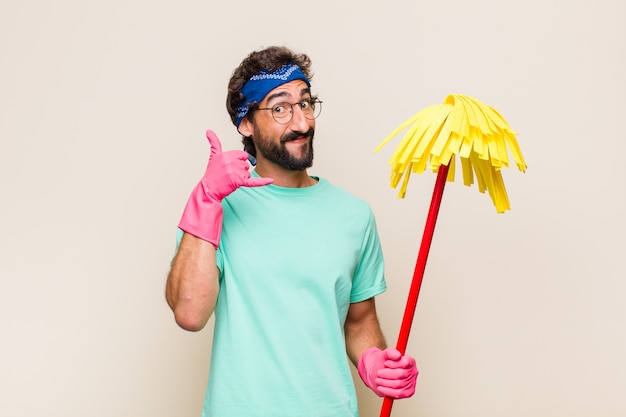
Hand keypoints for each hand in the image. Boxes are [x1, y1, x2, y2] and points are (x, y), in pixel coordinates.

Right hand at [178, 130, 272, 246]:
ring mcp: (234, 172)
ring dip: (241, 178)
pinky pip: (253, 181)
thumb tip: (209, 131)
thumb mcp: (213, 157)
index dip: (238, 162)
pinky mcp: (238, 182)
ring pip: (247, 173)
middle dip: (239, 170)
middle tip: (228, 175)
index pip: (243, 155)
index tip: (228, 167)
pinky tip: (271, 180)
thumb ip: (214, 143)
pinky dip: (262, 182)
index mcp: (226, 154)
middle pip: (246, 164)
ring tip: (230, 180)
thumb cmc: (212, 174)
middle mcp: (230, 162)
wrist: (209, 189)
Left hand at [358, 347, 417, 398]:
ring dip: (385, 382)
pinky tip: (381, 387)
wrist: (379, 373)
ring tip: (378, 380)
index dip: (394, 364)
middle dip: (387, 374)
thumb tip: (398, 355)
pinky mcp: (408, 392)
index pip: (405, 363)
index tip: (385, 363)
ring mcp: (412, 383)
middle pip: (401, 374)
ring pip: (398, 384)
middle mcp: (413, 372)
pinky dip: (387, 391)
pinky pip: (398, 394)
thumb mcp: (385, 354)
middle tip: (379, 373)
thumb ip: (391, 352)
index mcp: (410, 361)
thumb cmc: (384, 363)